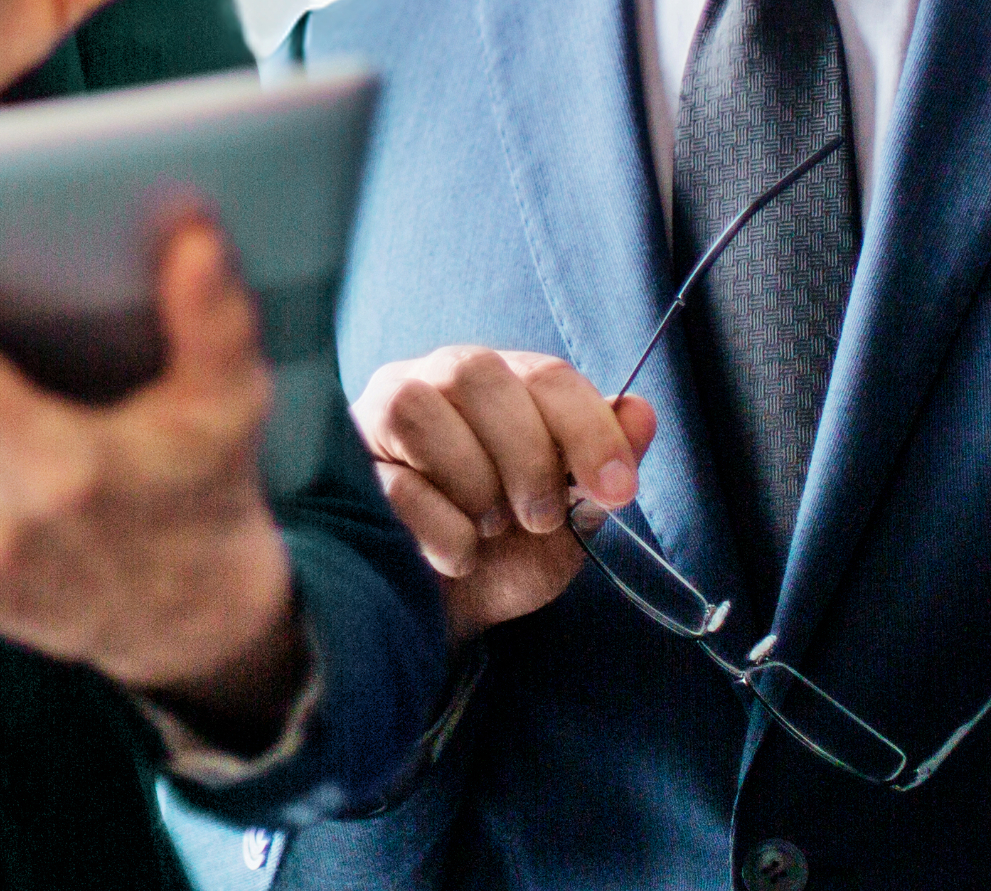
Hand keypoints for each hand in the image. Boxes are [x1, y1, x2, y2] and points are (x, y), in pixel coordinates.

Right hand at [352, 346, 653, 642]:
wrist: (451, 614)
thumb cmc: (508, 553)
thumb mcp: (570, 515)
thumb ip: (604, 464)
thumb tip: (642, 412)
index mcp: (503, 383)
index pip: (547, 375)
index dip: (589, 430)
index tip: (617, 490)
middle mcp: (437, 379)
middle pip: (480, 375)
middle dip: (526, 455)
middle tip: (539, 517)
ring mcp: (384, 415)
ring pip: (422, 411)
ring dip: (475, 486)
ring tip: (487, 528)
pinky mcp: (349, 464)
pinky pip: (397, 483)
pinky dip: (444, 532)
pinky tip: (451, 553)